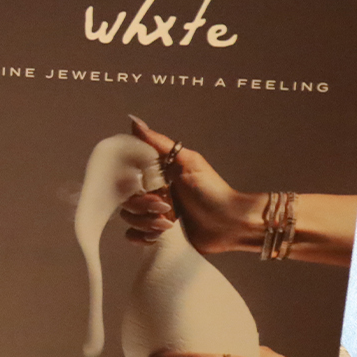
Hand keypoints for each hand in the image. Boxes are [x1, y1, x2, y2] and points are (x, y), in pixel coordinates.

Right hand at [121, 116, 262, 254]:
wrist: (231, 224)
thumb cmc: (212, 191)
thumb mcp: (187, 162)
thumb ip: (158, 143)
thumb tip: (133, 120)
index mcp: (157, 174)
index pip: (128, 176)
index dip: (132, 184)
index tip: (150, 188)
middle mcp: (153, 192)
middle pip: (126, 199)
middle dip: (143, 207)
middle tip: (166, 208)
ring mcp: (155, 214)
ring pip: (129, 218)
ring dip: (146, 223)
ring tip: (168, 225)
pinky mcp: (158, 235)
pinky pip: (133, 236)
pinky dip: (140, 237)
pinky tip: (156, 237)